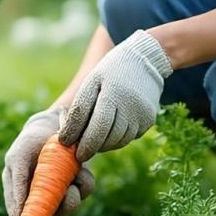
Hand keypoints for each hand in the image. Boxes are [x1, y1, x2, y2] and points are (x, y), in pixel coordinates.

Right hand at [2, 107, 94, 215]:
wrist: (51, 124)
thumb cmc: (29, 143)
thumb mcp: (18, 160)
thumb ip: (17, 186)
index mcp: (22, 196)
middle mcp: (42, 197)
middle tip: (59, 207)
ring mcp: (61, 191)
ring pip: (70, 207)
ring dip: (72, 200)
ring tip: (70, 186)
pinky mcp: (78, 181)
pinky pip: (85, 189)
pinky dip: (83, 182)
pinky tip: (79, 169)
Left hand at [59, 29, 172, 161]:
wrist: (145, 62)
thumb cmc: (110, 72)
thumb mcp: (91, 83)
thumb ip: (79, 109)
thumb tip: (66, 137)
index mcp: (112, 94)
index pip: (97, 128)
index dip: (84, 144)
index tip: (74, 153)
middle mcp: (130, 107)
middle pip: (108, 138)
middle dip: (91, 147)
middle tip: (80, 150)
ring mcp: (142, 115)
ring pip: (118, 142)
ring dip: (103, 145)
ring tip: (93, 138)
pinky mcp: (149, 121)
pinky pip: (128, 138)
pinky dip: (116, 139)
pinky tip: (109, 129)